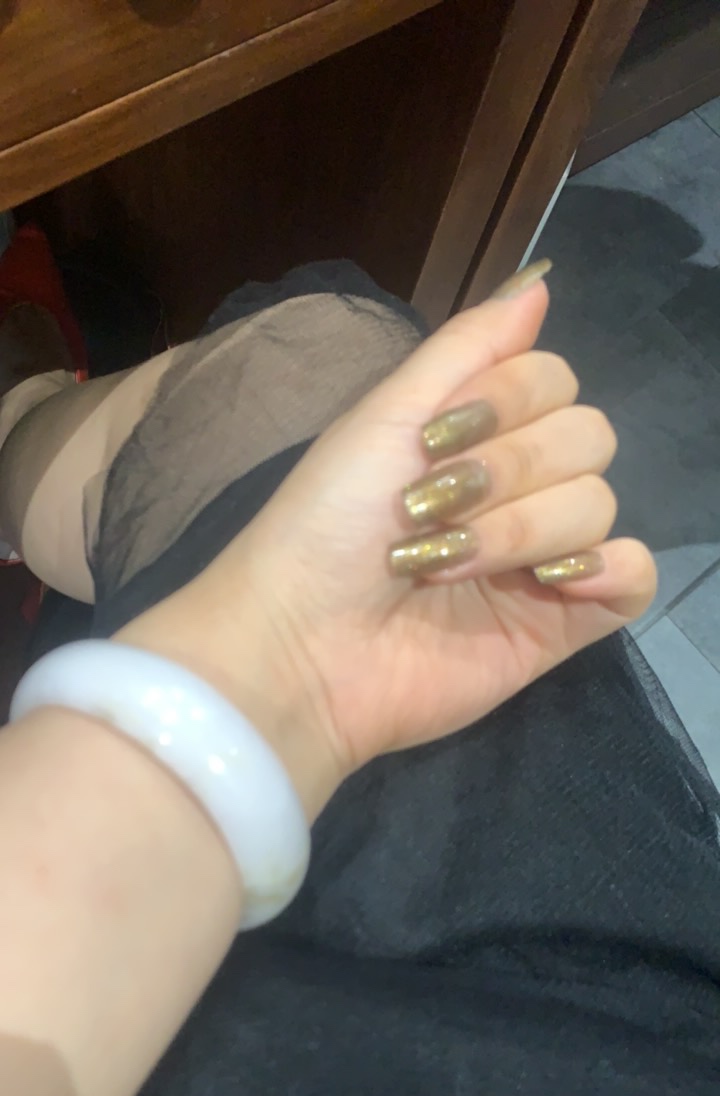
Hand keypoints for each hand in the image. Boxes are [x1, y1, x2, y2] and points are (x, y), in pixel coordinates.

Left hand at [126, 275, 655, 816]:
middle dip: (507, 471)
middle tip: (431, 511)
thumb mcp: (387, 413)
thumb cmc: (326, 523)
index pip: (555, 381)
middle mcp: (519, 488)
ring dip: (520, 530)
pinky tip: (550, 582)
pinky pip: (634, 577)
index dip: (507, 402)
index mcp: (478, 434)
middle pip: (588, 437)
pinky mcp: (562, 624)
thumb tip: (541, 279)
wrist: (303, 644)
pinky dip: (609, 568)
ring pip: (601, 504)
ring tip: (447, 567)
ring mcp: (543, 556)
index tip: (432, 442)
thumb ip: (467, 346)